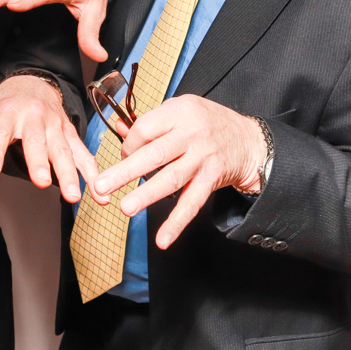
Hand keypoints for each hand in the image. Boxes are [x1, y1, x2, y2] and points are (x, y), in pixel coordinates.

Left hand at [0, 74, 108, 204]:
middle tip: (42, 182)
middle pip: (36, 141)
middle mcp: (32, 118)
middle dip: (40, 161)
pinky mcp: (70, 133)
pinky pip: (82, 152)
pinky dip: (91, 172)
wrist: (31, 83)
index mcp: (5, 114)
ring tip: (74, 196)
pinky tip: (99, 193)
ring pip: (63, 149)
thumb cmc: (0, 109)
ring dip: (71, 173)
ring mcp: (54, 125)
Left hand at [93, 95, 266, 248]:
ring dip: (147, 195)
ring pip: (171, 179)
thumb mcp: (181, 110)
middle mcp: (191, 133)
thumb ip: (152, 122)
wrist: (249, 140)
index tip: (125, 157)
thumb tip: (120, 132)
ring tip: (126, 208)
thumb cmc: (208, 123)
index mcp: (180, 112)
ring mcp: (203, 157)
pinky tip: (163, 239)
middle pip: (154, 154)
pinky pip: (192, 203)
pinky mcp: (212, 179)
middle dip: (125, 171)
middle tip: (101, 185)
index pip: (145, 129)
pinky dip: (177, 223)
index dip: (129, 146)